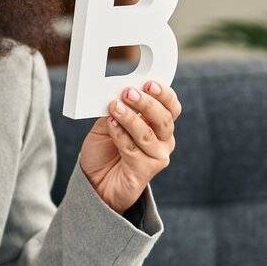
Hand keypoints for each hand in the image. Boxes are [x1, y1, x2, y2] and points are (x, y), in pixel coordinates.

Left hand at [79, 78, 178, 214]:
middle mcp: (163, 141)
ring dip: (130, 118)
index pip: (171, 107)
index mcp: (158, 125)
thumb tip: (119, 94)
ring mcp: (157, 157)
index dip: (164, 94)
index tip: (149, 83)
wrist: (95, 182)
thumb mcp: (108, 123)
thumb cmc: (104, 152)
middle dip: (147, 103)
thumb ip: (117, 109)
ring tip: (114, 108)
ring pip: (148, 134)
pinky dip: (120, 135)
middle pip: (164, 119)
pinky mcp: (146, 171)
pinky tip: (111, 125)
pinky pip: (133, 149)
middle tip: (129, 92)